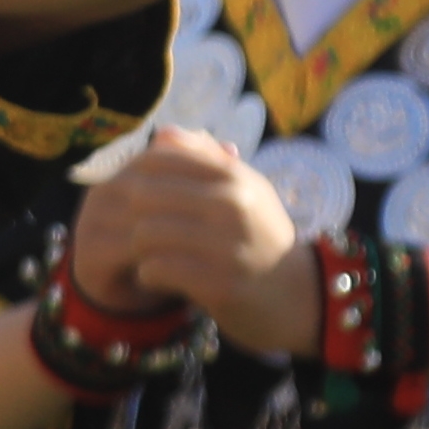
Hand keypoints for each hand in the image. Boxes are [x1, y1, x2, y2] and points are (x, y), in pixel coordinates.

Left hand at [71, 132, 309, 360]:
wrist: (299, 295)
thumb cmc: (260, 237)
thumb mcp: (244, 190)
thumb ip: (205, 160)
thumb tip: (163, 133)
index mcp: (234, 177)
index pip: (158, 159)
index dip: (133, 177)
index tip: (134, 199)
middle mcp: (233, 205)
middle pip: (144, 195)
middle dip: (130, 215)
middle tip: (133, 231)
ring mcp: (227, 245)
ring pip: (145, 234)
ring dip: (138, 249)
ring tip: (147, 255)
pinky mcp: (219, 284)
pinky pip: (156, 269)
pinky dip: (148, 275)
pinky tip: (158, 277)